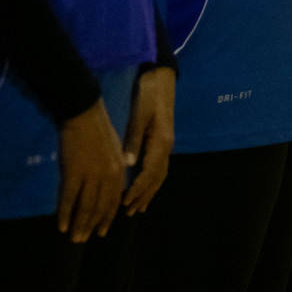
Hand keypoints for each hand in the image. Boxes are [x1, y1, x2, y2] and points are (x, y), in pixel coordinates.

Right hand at [57, 99, 125, 241]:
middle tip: (83, 239)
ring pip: (85, 207)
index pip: (113, 201)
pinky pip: (69, 199)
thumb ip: (113, 169)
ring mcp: (91, 175)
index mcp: (119, 170)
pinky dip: (65, 214)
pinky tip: (61, 226)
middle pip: (100, 208)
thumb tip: (108, 187)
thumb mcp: (114, 150)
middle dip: (92, 226)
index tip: (101, 231)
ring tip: (73, 238)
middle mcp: (108, 176)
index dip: (107, 218)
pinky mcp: (73, 173)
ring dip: (79, 225)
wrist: (83, 113)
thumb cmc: (97, 129)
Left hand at [122, 67, 175, 214]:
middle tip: (129, 212)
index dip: (138, 189)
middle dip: (144, 195)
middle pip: (157, 178)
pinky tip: (145, 186)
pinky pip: (159, 167)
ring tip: (138, 206)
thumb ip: (134, 141)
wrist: (160, 79)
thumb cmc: (148, 96)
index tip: (125, 202)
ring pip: (160, 174)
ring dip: (149, 191)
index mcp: (160, 142)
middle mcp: (166, 146)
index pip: (149, 172)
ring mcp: (167, 144)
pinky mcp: (163, 140)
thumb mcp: (139, 116)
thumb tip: (127, 165)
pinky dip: (152, 181)